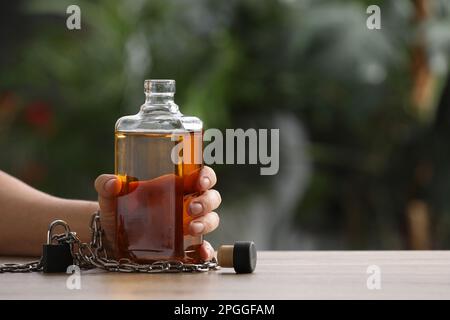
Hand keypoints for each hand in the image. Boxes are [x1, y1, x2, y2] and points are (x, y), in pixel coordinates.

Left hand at [94, 166, 220, 260]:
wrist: (110, 239)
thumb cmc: (116, 210)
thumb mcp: (109, 196)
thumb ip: (106, 184)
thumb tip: (113, 182)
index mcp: (176, 186)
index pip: (201, 175)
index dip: (206, 175)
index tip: (200, 180)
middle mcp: (187, 204)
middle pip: (211, 197)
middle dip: (206, 201)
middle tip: (191, 208)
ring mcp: (189, 226)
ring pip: (212, 219)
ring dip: (207, 222)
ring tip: (191, 228)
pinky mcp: (186, 247)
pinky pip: (204, 248)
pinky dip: (207, 250)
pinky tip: (201, 252)